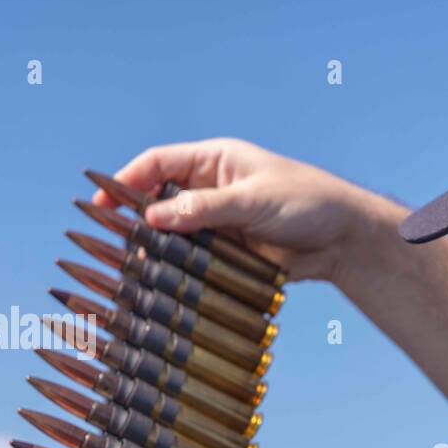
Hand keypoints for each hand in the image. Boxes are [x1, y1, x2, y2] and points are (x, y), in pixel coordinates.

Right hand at [93, 137, 377, 284]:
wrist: (345, 238)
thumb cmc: (308, 202)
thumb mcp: (252, 201)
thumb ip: (203, 209)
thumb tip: (153, 217)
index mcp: (215, 162)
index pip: (157, 164)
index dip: (126, 181)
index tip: (101, 203)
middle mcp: (212, 190)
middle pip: (160, 202)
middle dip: (138, 221)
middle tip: (116, 245)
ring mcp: (220, 222)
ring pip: (176, 235)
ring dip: (159, 251)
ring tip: (139, 270)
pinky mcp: (231, 252)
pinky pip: (197, 260)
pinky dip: (181, 271)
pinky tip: (167, 285)